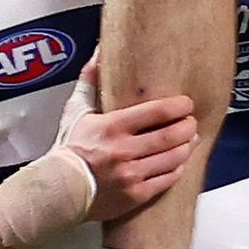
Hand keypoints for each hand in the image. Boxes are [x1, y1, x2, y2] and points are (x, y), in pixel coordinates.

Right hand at [59, 87, 198, 222]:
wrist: (58, 190)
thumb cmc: (69, 150)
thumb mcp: (77, 111)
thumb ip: (91, 80)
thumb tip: (100, 53)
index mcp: (112, 127)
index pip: (157, 111)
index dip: (179, 106)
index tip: (185, 103)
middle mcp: (123, 151)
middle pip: (170, 135)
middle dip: (188, 126)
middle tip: (191, 121)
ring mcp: (130, 175)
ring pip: (172, 158)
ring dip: (186, 147)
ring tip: (189, 140)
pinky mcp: (134, 195)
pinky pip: (166, 181)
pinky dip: (177, 169)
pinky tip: (178, 162)